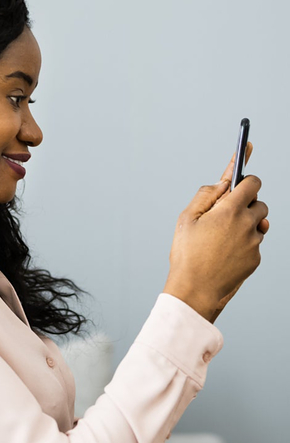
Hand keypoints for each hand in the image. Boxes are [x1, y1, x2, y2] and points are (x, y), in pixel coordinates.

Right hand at [164, 141, 268, 322]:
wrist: (196, 291)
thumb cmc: (186, 255)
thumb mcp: (185, 220)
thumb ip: (204, 196)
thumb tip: (221, 183)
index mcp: (229, 210)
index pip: (250, 181)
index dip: (245, 171)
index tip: (248, 151)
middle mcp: (247, 223)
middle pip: (257, 201)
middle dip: (244, 203)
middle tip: (223, 214)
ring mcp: (254, 241)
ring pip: (258, 223)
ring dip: (245, 224)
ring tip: (221, 238)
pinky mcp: (256, 258)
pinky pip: (254, 242)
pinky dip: (243, 243)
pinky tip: (224, 254)